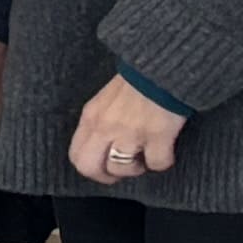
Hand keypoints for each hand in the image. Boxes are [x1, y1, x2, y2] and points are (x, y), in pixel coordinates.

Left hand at [64, 72, 186, 184]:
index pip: (76, 154)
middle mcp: (105, 126)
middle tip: (125, 170)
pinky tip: (166, 151)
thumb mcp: (106, 99)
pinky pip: (157, 163)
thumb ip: (101, 121)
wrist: (164, 66)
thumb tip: (103, 145)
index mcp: (91, 117)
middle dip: (107, 176)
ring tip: (146, 156)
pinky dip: (163, 161)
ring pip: (122, 169)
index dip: (91, 169)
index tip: (105, 169)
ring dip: (137, 168)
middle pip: (90, 167)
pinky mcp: (158, 135)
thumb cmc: (137, 82)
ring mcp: (130, 132)